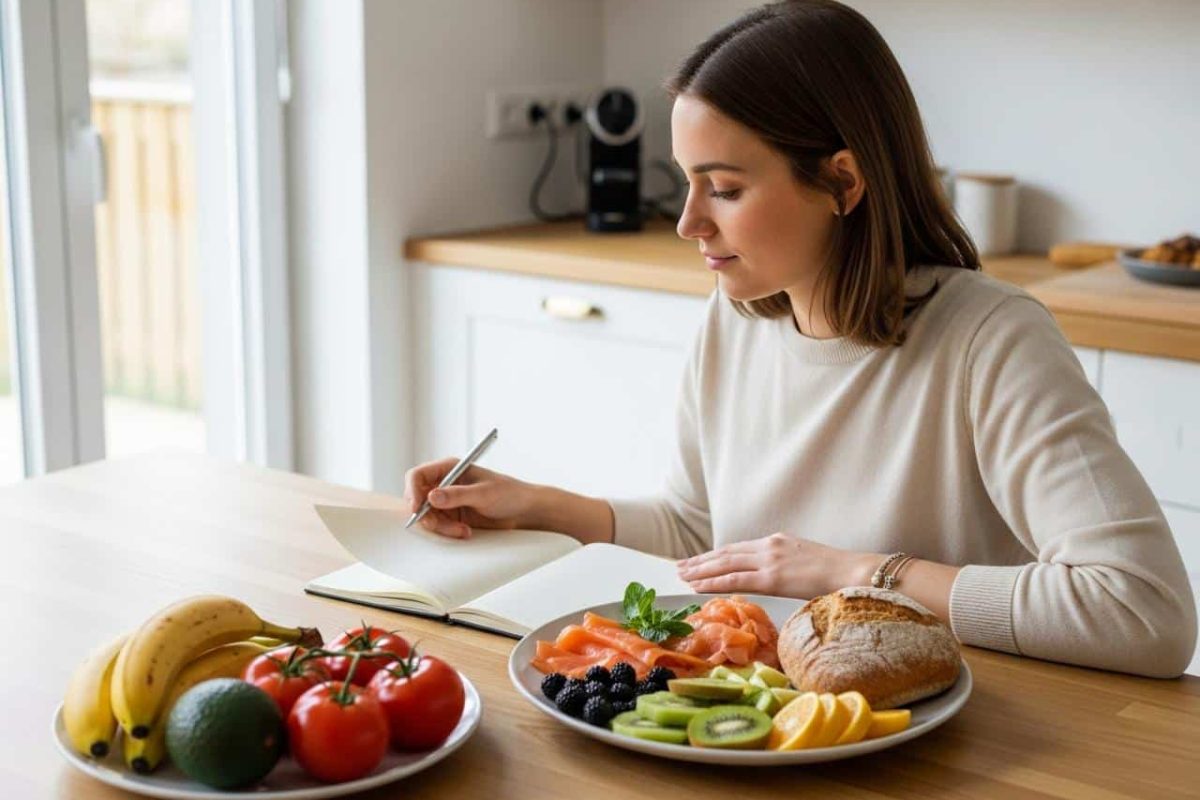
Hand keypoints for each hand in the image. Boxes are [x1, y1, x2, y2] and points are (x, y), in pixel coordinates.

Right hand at [402, 458, 535, 539]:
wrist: (523, 512)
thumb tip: (431, 496)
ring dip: (441, 527)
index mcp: (450, 468)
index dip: (412, 491)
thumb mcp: (483, 493)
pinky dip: (448, 532)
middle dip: (426, 515)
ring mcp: (446, 501)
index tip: (417, 509)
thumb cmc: (508, 493)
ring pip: (427, 516)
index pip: (417, 475)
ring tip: (463, 531)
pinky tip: (465, 532)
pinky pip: (438, 526)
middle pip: (418, 498)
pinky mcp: (451, 516)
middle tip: (438, 525)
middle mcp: (444, 483)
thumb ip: (457, 494)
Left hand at [676, 533, 877, 597]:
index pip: (737, 548)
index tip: (698, 560)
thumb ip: (784, 564)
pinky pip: (736, 579)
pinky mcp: (772, 576)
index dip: (715, 555)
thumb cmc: (836, 571)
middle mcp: (769, 546)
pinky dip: (714, 582)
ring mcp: (769, 560)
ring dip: (702, 571)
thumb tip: (773, 576)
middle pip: (726, 553)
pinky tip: (700, 587)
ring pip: (725, 564)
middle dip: (701, 561)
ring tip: (683, 577)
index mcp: (776, 541)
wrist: (853, 571)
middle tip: (680, 567)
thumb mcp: (804, 560)